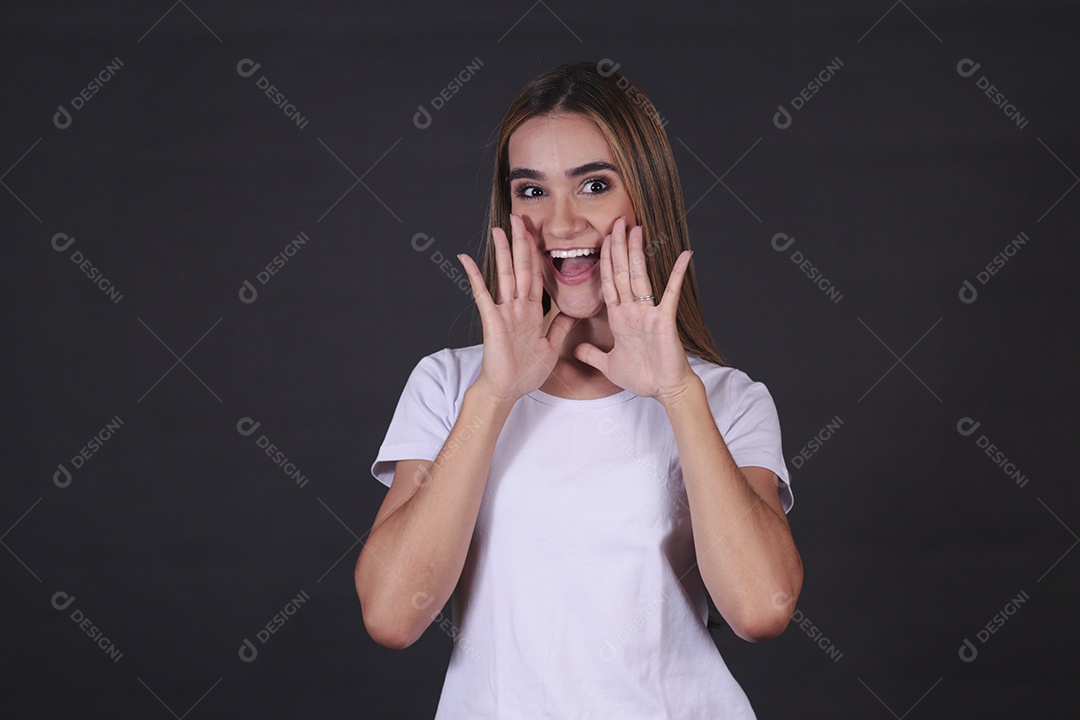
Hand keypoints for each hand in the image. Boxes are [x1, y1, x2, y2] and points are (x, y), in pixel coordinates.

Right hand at [458, 214, 575, 405]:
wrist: (508, 390)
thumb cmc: (526, 373)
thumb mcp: (551, 347)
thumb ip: (559, 328)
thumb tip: (573, 312)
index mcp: (532, 312)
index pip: (537, 277)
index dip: (539, 255)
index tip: (539, 235)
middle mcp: (518, 307)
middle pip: (522, 268)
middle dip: (522, 243)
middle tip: (519, 218)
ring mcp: (504, 312)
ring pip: (506, 275)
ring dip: (502, 252)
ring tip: (498, 228)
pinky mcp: (492, 320)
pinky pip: (483, 295)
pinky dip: (474, 276)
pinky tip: (466, 259)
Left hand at [573, 217, 697, 404]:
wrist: (665, 390)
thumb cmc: (642, 377)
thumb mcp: (609, 365)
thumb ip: (593, 354)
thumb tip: (577, 349)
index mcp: (620, 318)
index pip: (608, 283)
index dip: (603, 261)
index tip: (601, 240)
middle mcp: (633, 311)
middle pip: (622, 273)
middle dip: (617, 247)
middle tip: (617, 222)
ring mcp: (648, 313)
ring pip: (639, 277)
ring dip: (636, 252)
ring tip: (636, 229)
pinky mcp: (664, 320)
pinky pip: (670, 293)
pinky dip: (677, 274)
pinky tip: (683, 255)